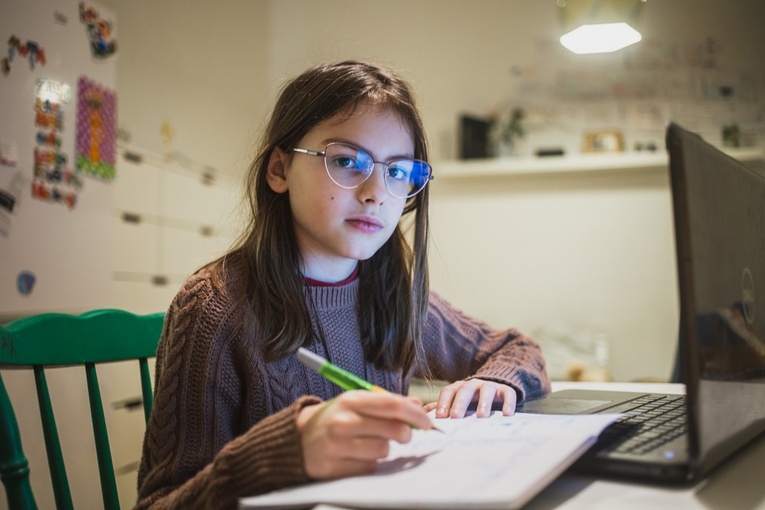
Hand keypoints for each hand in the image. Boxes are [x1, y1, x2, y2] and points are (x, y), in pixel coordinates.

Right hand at [296, 390, 429, 479]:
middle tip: (405, 435)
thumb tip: (417, 406)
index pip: (391, 405)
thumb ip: (387, 403)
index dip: (414, 414)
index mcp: (350, 400)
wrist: (299, 439)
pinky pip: (369, 467)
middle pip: (392, 430)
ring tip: (371, 443)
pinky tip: (358, 455)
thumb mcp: (357, 403)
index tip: (427, 421)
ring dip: (385, 449)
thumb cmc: (336, 418)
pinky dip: (370, 462)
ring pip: (383, 451)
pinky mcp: (335, 468)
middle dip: (406, 434)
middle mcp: (343, 422)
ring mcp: (337, 446)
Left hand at [423, 378, 516, 418]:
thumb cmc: (471, 400)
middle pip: (465, 390)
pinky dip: (508, 403)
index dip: (444, 402)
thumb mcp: (457, 402)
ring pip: (486, 390)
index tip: (440, 416)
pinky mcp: (506, 390)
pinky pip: (508, 394)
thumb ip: (442, 407)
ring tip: (482, 416)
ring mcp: (490, 386)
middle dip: (460, 403)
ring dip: (483, 402)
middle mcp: (473, 384)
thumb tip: (422, 414)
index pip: (448, 391)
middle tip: (456, 416)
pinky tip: (507, 413)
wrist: (495, 387)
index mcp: (459, 387)